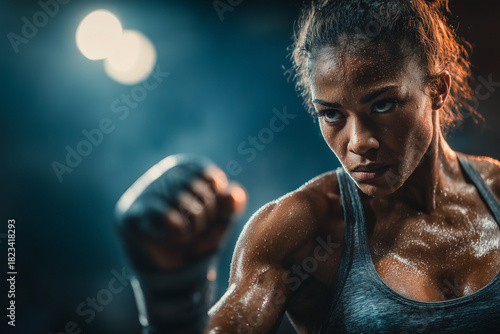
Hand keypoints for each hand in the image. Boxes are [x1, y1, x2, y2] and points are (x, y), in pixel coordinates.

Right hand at [115, 154, 245, 272]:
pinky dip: (177, 234)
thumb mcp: (222, 220)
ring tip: (185, 236)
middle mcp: (164, 173)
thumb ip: (232, 204)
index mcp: (187, 167)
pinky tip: (170, 240)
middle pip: (198, 190)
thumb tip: (233, 192)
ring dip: (192, 229)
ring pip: (182, 203)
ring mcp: (146, 191)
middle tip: (196, 231)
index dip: (217, 203)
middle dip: (205, 219)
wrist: (174, 268)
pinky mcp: (132, 213)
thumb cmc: (200, 235)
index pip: (211, 177)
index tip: (210, 216)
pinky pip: (165, 217)